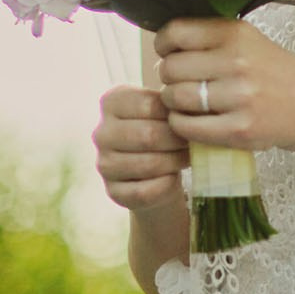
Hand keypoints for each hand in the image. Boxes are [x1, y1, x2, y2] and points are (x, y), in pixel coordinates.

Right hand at [92, 84, 187, 213]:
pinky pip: (144, 191)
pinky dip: (165, 185)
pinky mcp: (112, 191)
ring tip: (187, 157)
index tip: (190, 118)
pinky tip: (173, 177)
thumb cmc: (163, 127)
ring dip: (175, 161)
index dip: (175, 113)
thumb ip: (170, 103)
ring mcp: (104, 164)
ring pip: (148, 164)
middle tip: (193, 141)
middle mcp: (102, 132)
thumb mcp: (164, 107)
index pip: (149, 104)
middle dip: (177, 140)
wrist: (156, 167)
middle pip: (148, 135)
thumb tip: (189, 108)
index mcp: (111, 102)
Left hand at [155, 16, 294, 154]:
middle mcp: (237, 61)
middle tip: (180, 82)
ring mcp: (238, 97)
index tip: (168, 52)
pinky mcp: (239, 130)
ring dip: (172, 102)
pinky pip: (187, 127)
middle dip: (168, 77)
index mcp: (236, 33)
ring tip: (185, 102)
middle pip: (171, 68)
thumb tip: (163, 42)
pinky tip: (192, 121)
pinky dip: (181, 125)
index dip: (163, 44)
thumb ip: (211, 37)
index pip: (177, 32)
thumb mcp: (248, 40)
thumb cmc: (275, 72)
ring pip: (175, 98)